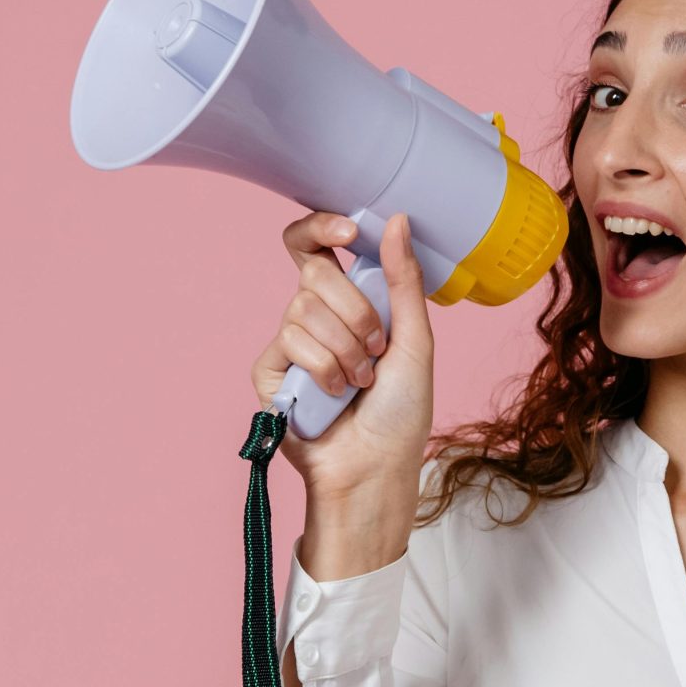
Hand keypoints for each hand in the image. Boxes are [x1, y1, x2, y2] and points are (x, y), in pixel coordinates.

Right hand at [251, 210, 433, 504]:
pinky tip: (333, 395)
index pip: (315, 244)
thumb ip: (403, 280)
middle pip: (313, 272)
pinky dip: (322, 369)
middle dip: (356, 312)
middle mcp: (315, 315)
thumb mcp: (415, 340)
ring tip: (359, 383)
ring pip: (302, 309)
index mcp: (348, 300)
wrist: (377, 466)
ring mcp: (290, 342)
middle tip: (376, 349)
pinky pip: (288, 342)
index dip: (321, 226)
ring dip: (344, 350)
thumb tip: (397, 220)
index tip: (349, 231)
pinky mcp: (270, 371)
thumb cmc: (401, 412)